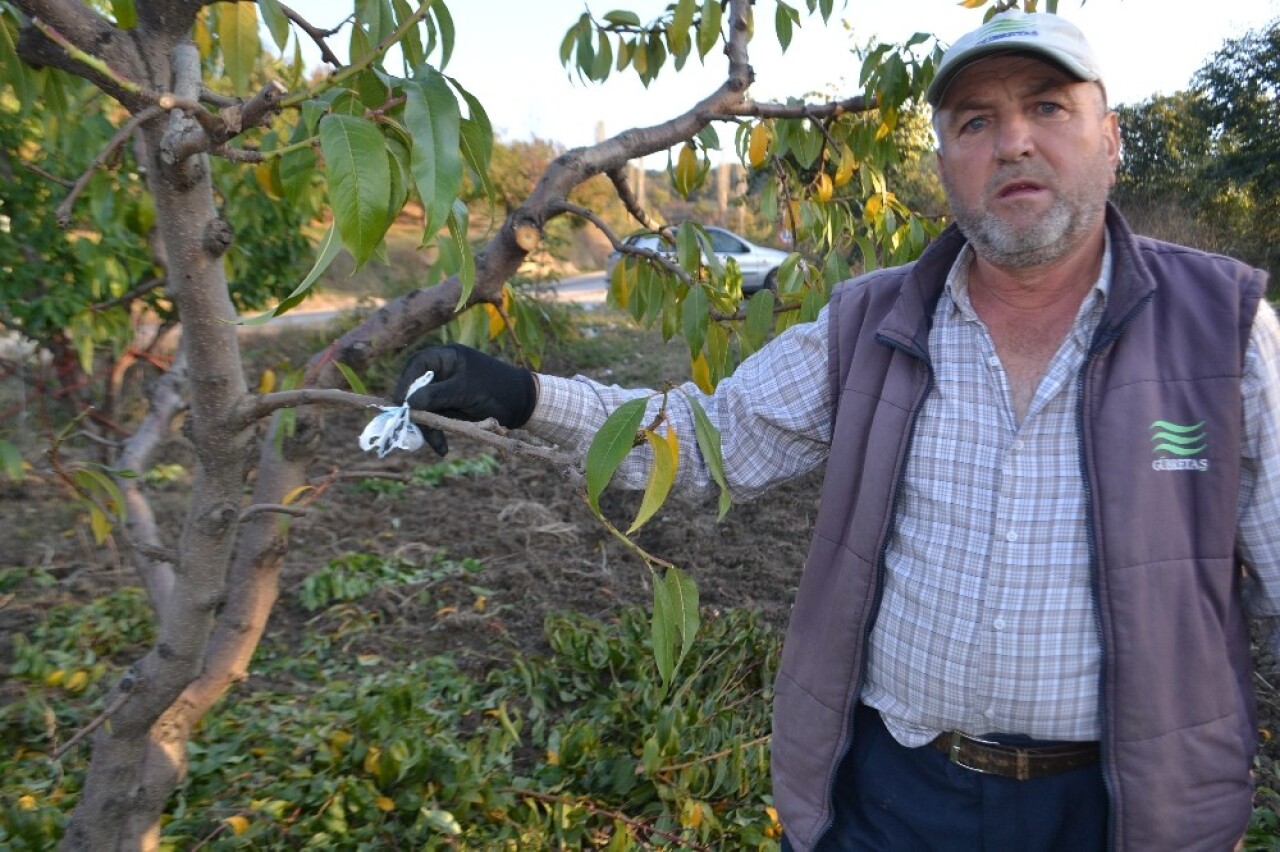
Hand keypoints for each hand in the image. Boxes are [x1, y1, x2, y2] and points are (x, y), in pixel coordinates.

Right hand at [392, 344, 536, 454]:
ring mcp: (444, 390)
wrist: (521, 405)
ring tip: (436, 444)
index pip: (417, 364)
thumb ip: (437, 395)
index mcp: (446, 357)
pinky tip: (441, 448)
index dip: (406, 382)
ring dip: (427, 428)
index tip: (402, 402)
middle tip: (411, 428)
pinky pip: (434, 420)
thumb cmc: (496, 388)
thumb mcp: (466, 390)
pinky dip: (436, 434)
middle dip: (415, 411)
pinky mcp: (449, 408)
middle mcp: (442, 372)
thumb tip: (410, 403)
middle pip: (416, 389)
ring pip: (423, 409)